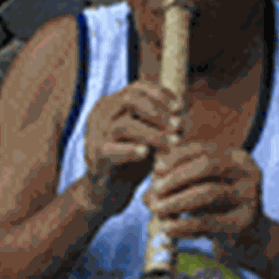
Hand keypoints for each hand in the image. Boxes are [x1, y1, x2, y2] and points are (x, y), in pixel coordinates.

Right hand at [78, 80, 181, 218]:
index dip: (161, 94)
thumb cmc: (131, 159)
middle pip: (130, 99)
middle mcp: (101, 114)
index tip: (180, 107)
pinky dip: (130, 150)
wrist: (107, 191)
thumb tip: (183, 110)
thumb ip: (160, 122)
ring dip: (154, 134)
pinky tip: (146, 154)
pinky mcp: (95, 155)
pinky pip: (112, 150)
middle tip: (178, 126)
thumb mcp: (147, 135)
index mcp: (112, 103)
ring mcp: (95, 134)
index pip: (137, 87)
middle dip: (159, 112)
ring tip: (173, 143)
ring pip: (125, 125)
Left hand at [142, 142, 270, 267]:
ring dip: (176, 201)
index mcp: (236, 157)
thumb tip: (149, 188)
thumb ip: (175, 183)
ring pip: (208, 192)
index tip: (155, 170)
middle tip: (155, 190)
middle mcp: (248, 172)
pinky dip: (184, 225)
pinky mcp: (244, 222)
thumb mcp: (198, 190)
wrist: (245, 239)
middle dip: (176, 177)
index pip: (201, 149)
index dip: (175, 158)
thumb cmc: (216, 209)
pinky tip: (168, 229)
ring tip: (155, 210)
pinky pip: (209, 221)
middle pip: (207, 165)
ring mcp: (250, 197)